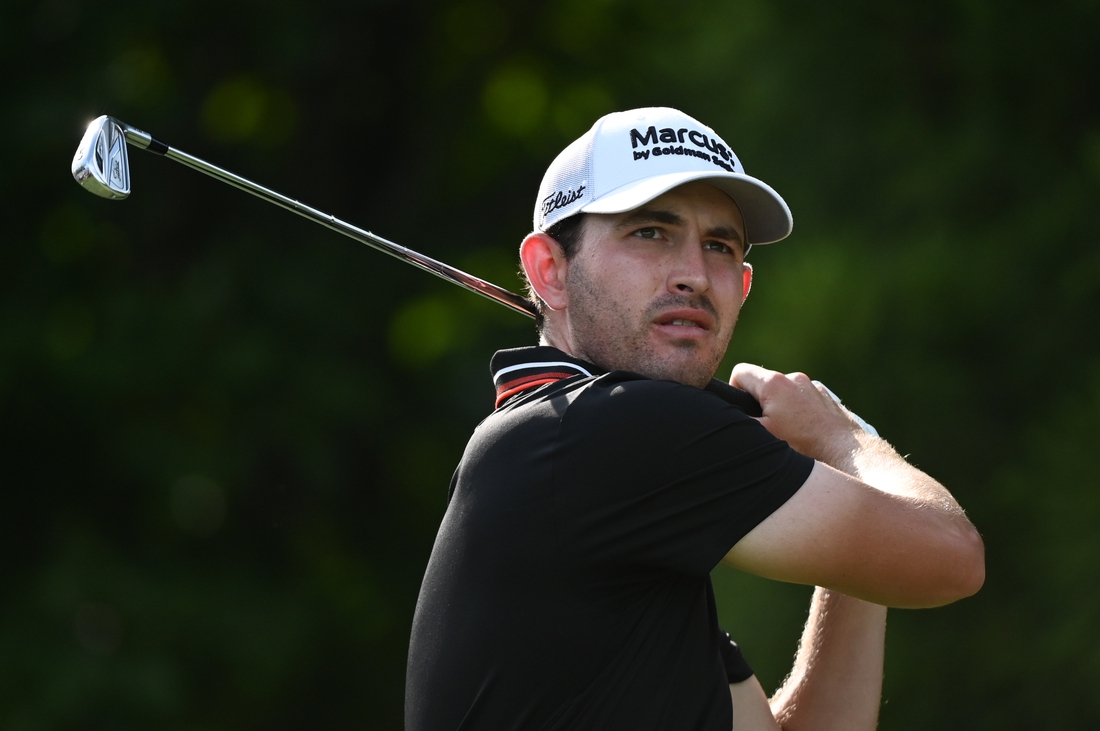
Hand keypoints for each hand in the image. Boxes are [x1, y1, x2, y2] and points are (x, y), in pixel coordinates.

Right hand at [729, 364, 870, 465]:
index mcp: (774, 383)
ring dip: (778, 409)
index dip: (734, 392)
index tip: (742, 413)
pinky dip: (797, 412)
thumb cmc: (804, 445)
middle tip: (764, 429)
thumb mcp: (763, 436)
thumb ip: (739, 421)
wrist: (847, 453)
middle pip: (762, 383)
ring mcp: (812, 386)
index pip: (740, 373)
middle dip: (757, 403)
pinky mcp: (825, 397)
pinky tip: (804, 433)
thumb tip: (724, 416)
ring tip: (787, 434)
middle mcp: (793, 378)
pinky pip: (801, 399)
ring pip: (782, 393)